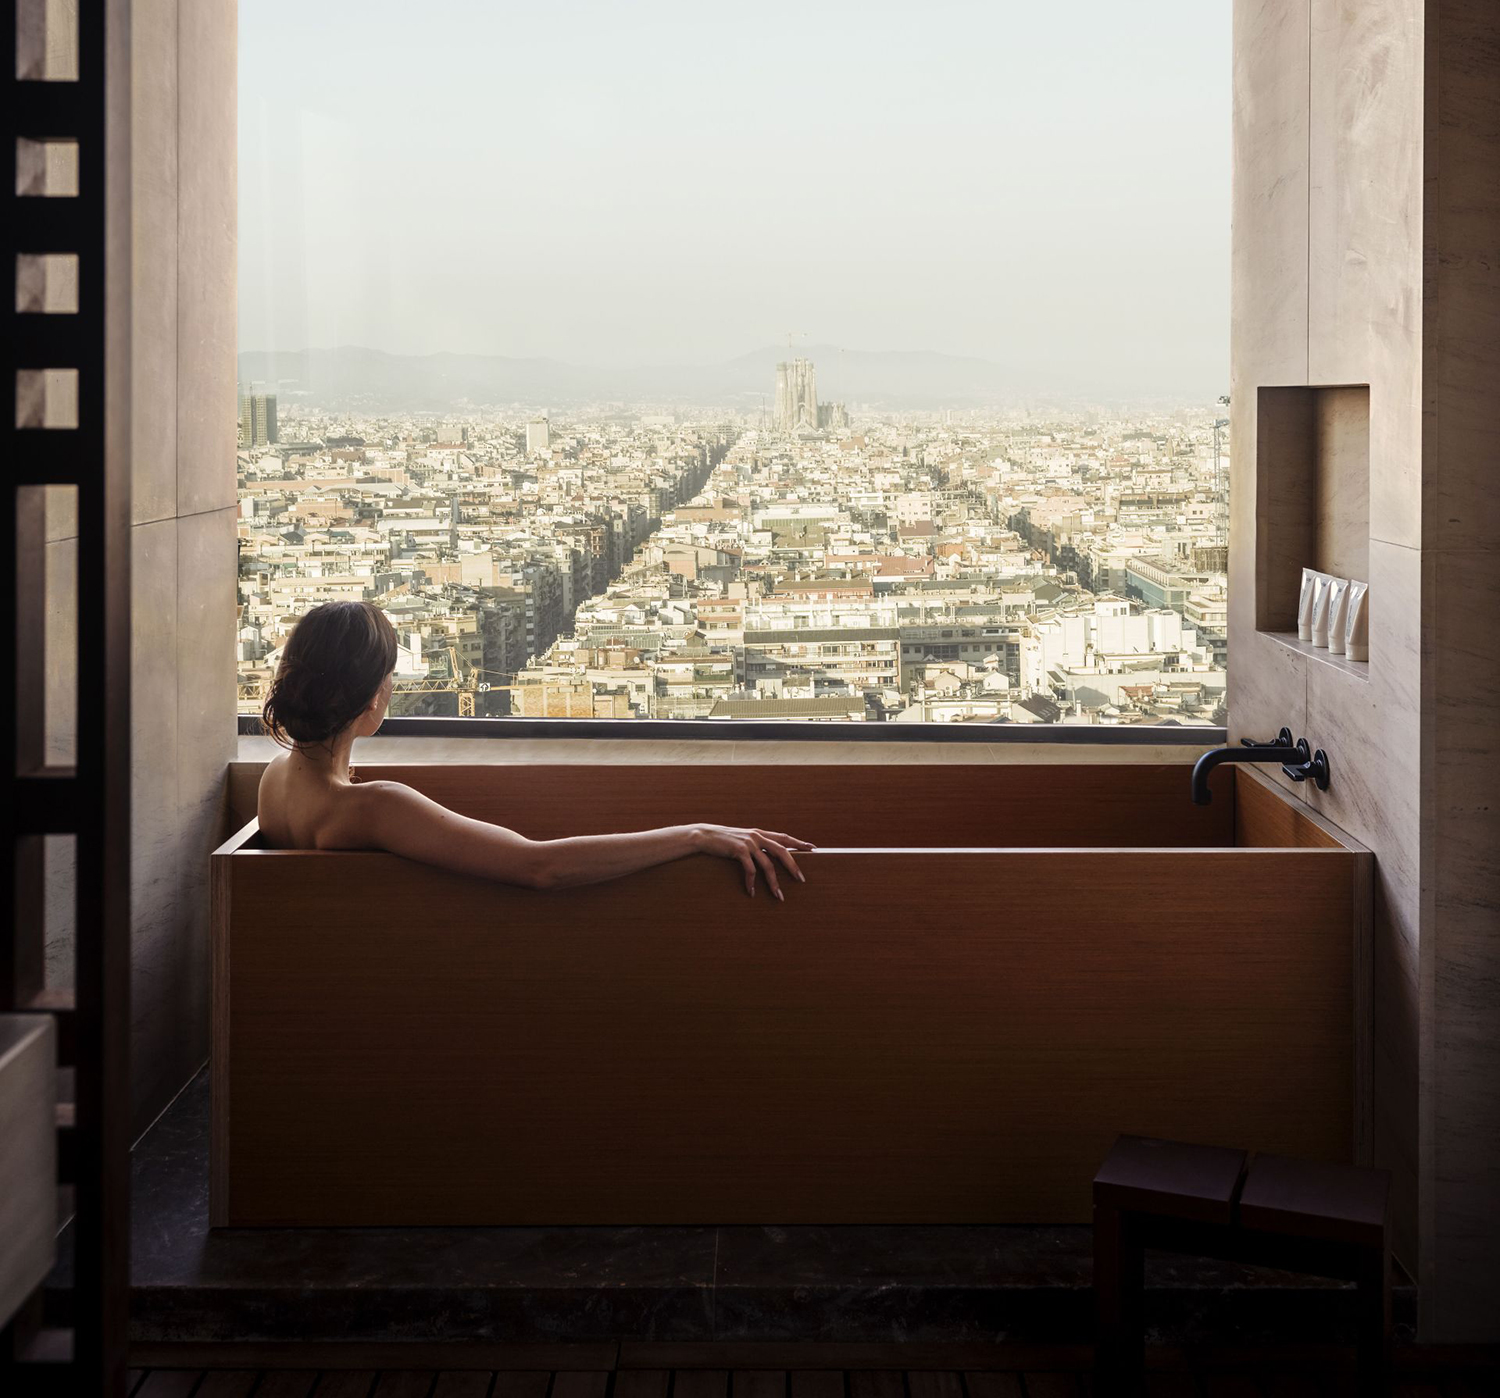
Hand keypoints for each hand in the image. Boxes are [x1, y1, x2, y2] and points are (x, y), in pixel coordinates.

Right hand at [689, 825, 815, 899]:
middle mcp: (757, 836)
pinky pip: (750, 870)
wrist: (704, 835)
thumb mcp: (742, 839)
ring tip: (779, 896)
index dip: (799, 842)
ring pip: (768, 865)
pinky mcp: (739, 851)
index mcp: (760, 833)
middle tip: (801, 879)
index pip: (784, 837)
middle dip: (793, 866)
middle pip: (782, 851)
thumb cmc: (723, 840)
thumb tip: (767, 856)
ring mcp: (749, 843)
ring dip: (774, 882)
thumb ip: (755, 844)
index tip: (814, 848)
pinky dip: (752, 883)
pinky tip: (751, 892)